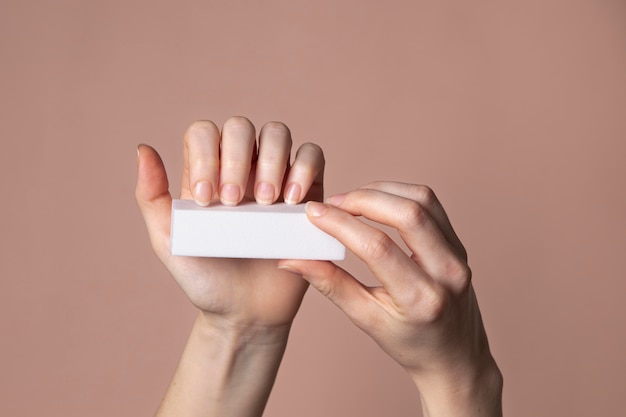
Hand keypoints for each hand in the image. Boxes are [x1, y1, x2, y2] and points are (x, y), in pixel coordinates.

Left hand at [136, 117, 324, 329]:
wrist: (246, 312)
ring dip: (271, 161)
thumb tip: (143, 149)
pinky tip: (292, 202)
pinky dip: (303, 168)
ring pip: (277, 133)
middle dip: (237, 159)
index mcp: (206, 173)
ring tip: (268, 203)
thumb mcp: (169, 241)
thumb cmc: (207, 278)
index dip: (206, 155)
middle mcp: (242, 167)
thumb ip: (151, 197)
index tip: (206, 201)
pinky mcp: (307, 191)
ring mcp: (276, 176)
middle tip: (235, 203)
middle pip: (241, 127)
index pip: (205, 132)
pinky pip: (313, 156)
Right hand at [278, 182, 501, 415]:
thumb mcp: (366, 319)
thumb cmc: (409, 343)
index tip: (314, 213)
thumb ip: (330, 284)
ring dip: (382, 191)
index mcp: (420, 300)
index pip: (377, 247)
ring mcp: (458, 255)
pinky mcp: (459, 244)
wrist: (454, 355)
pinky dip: (400, 195)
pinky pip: (431, 205)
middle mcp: (446, 273)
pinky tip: (377, 202)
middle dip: (363, 199)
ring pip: (422, 200)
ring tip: (352, 201)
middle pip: (407, 213)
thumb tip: (291, 259)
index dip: (341, 225)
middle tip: (333, 203)